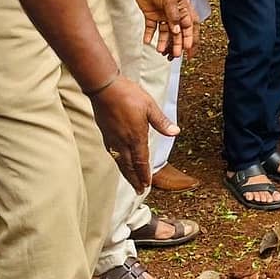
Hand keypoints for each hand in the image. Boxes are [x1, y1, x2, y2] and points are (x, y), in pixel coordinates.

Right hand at [90, 76, 179, 191]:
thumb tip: (175, 132)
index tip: (147, 185)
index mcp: (136, 137)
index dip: (144, 174)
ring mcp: (112, 138)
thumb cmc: (128, 95)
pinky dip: (117, 161)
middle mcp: (123, 141)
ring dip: (126, 173)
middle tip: (139, 190)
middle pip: (129, 166)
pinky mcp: (105, 133)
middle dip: (135, 179)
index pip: (141, 161)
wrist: (104, 88)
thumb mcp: (150, 107)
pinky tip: (118, 160)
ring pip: (119, 161)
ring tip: (130, 180)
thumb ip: (162, 122)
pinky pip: (112, 153)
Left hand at [132, 0, 199, 57]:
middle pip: (178, 34)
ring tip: (161, 51)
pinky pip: (151, 28)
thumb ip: (174, 17)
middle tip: (175, 56)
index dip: (190, 41)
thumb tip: (177, 32)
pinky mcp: (151, 14)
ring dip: (164, 42)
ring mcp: (163, 15)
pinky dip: (150, 36)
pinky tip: (148, 42)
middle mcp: (175, 15)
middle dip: (177, 45)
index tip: (189, 52)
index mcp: (184, 10)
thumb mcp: (171, 1)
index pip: (190, 29)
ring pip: (165, 33)